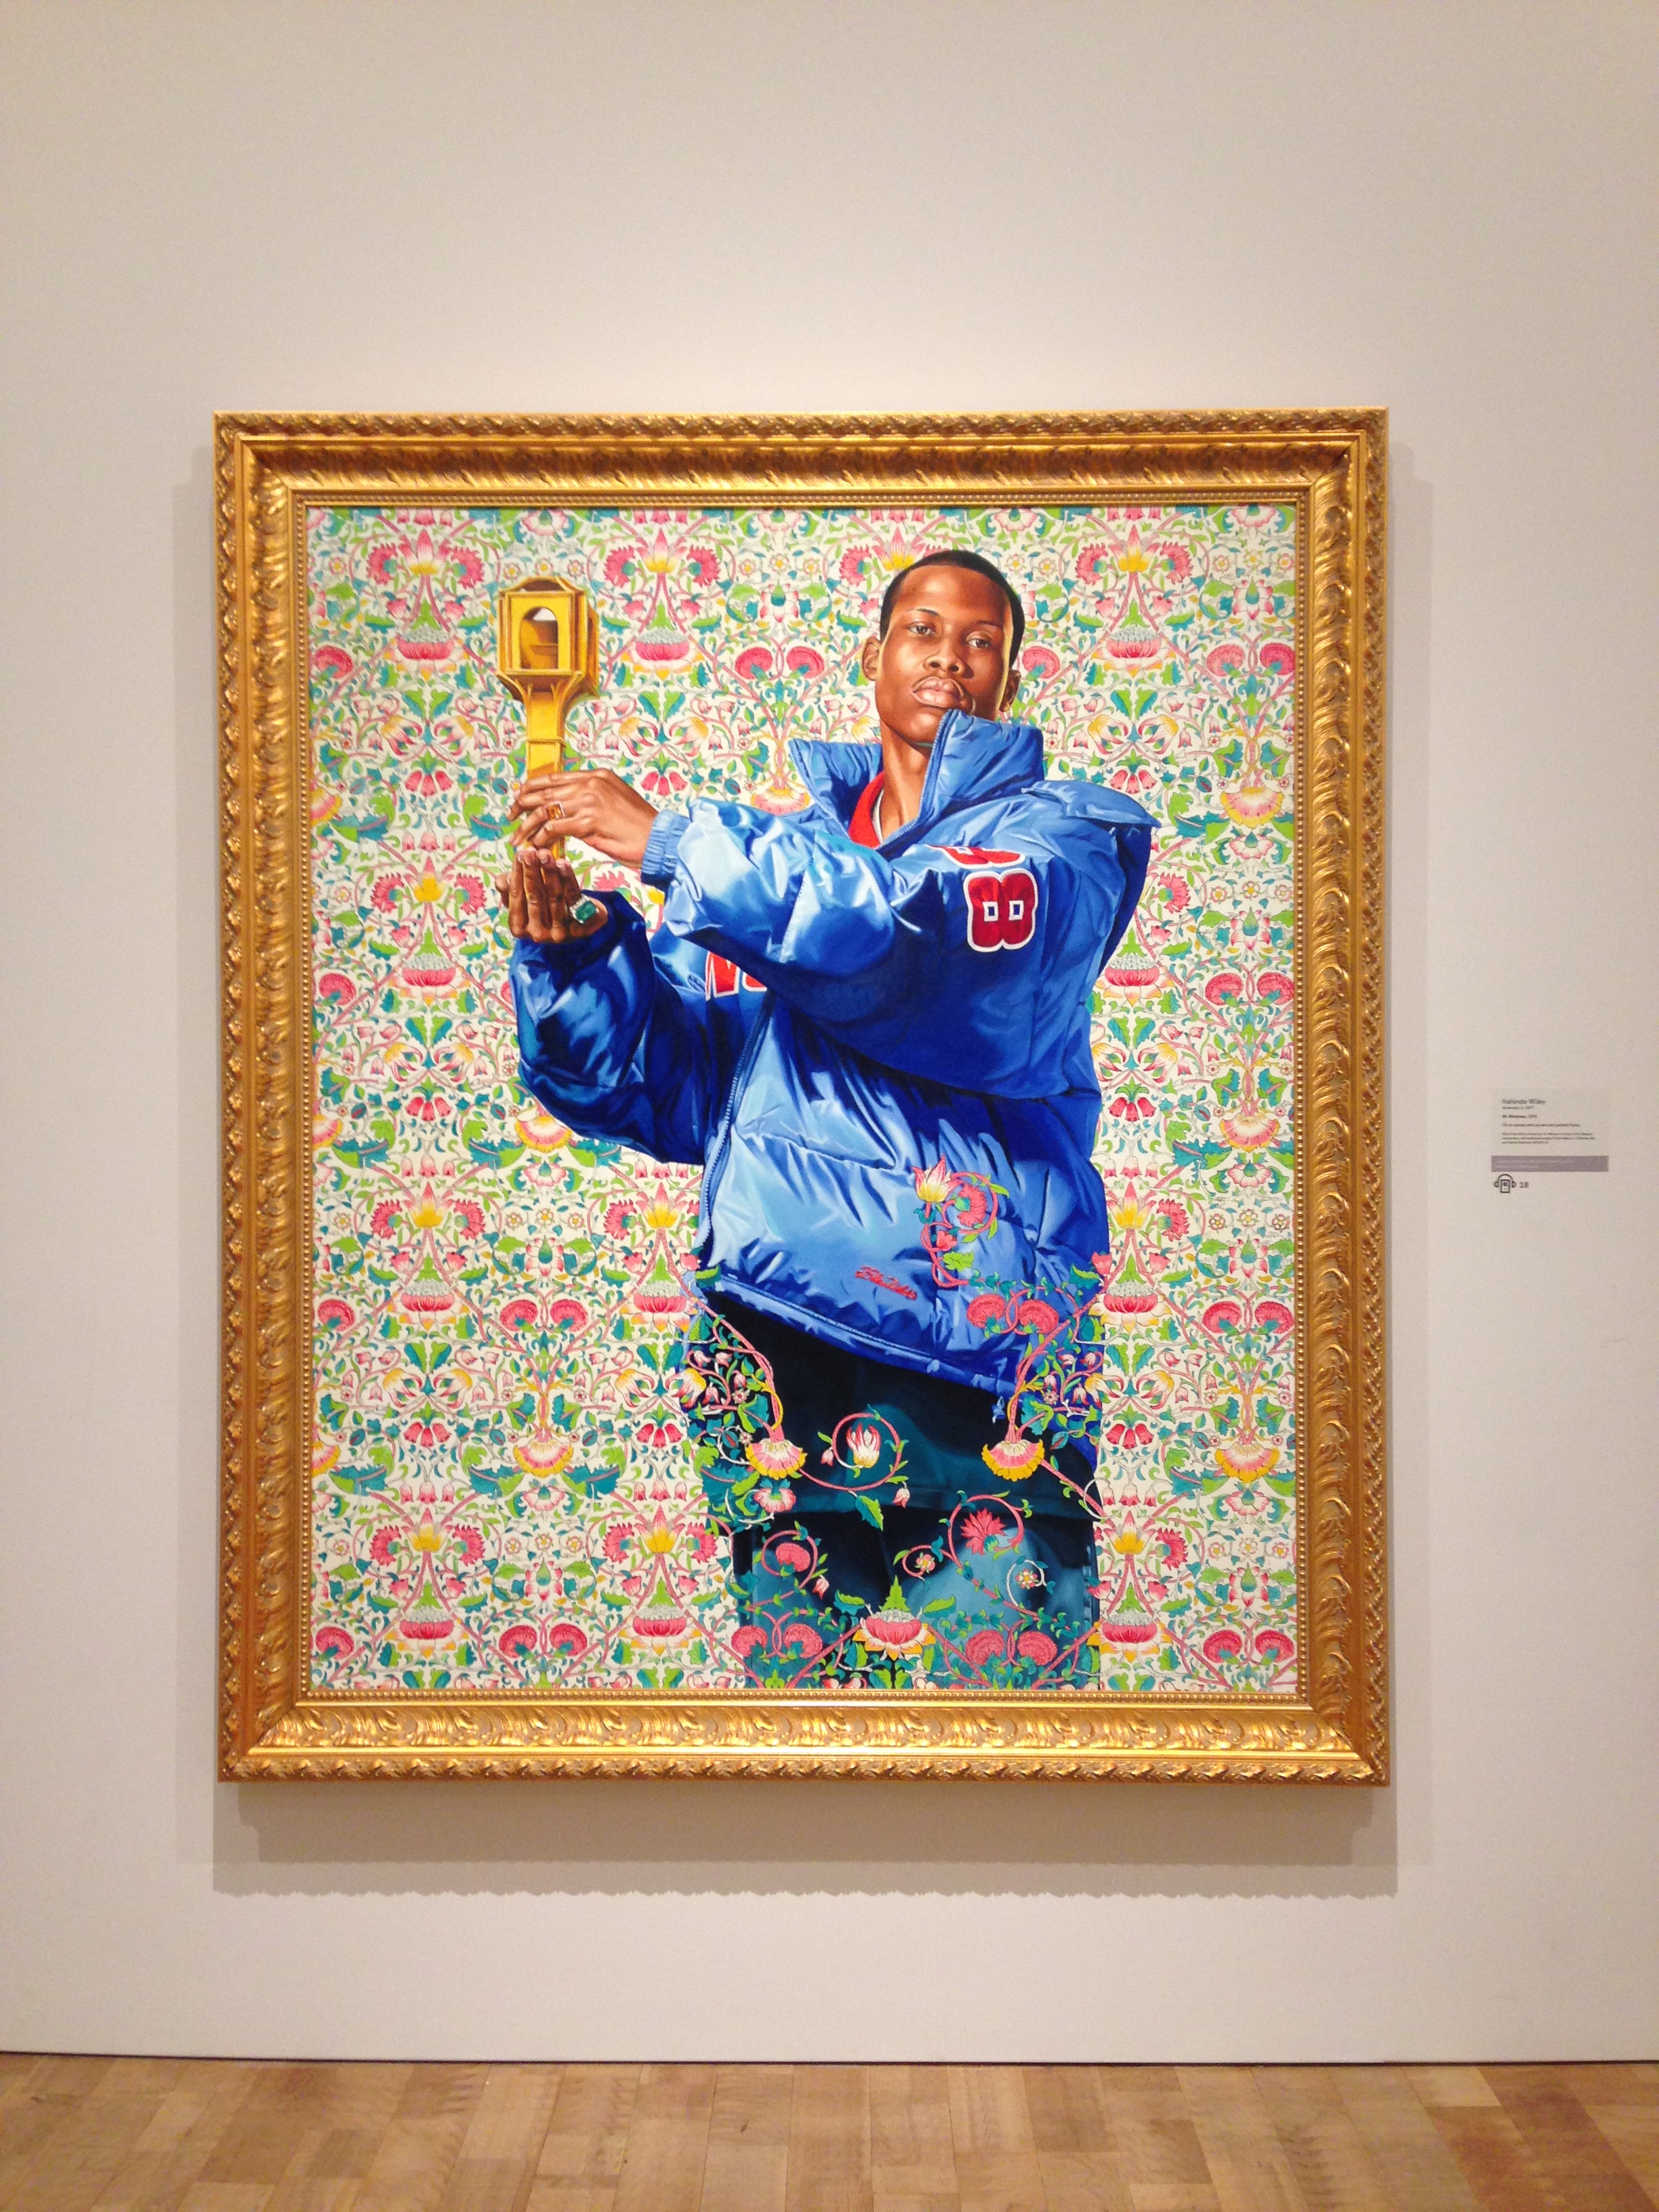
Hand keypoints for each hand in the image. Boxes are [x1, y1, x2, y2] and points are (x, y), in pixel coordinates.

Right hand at [498, 849, 609, 945]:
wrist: (577, 922)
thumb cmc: (544, 907)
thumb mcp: (523, 900)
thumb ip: (510, 889)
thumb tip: (502, 879)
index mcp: (519, 928)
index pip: (516, 898)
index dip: (517, 875)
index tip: (519, 854)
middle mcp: (537, 934)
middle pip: (534, 898)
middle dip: (532, 872)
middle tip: (531, 851)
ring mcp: (559, 933)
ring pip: (553, 897)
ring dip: (549, 873)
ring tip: (546, 854)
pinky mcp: (579, 928)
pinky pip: (573, 899)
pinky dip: (567, 879)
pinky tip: (563, 863)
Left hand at [510, 767, 658, 868]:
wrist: (659, 840)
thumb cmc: (639, 828)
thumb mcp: (614, 804)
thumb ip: (590, 801)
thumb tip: (566, 810)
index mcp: (597, 776)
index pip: (554, 777)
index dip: (532, 787)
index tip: (518, 798)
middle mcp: (591, 783)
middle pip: (544, 791)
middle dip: (521, 805)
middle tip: (509, 818)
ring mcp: (590, 801)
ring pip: (544, 810)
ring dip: (527, 826)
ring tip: (517, 839)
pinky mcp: (589, 821)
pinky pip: (554, 828)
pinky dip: (540, 838)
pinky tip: (535, 847)